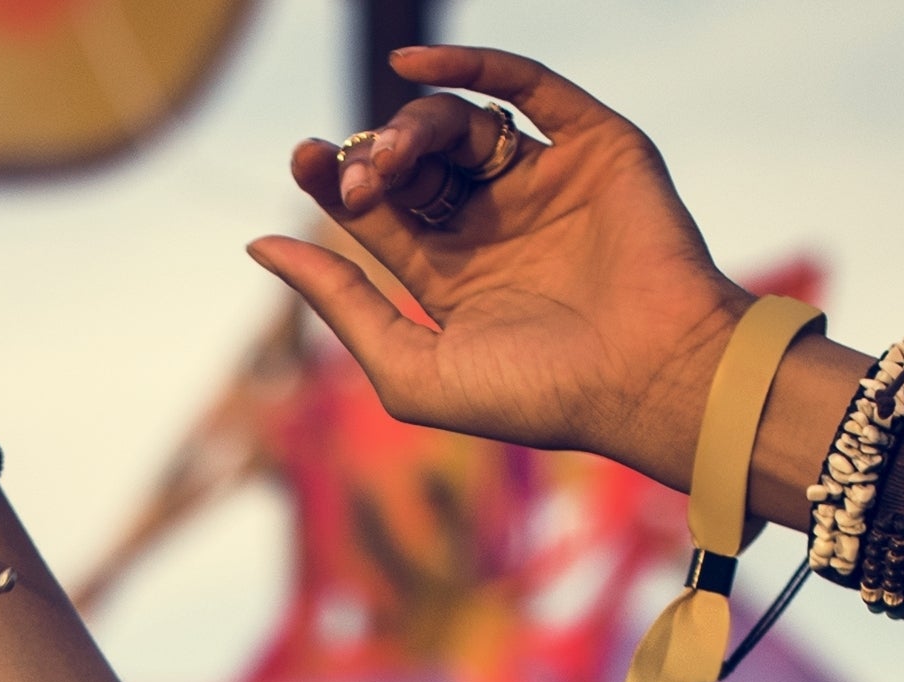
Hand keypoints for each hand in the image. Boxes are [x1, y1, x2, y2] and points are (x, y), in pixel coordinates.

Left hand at [256, 47, 752, 481]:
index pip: (380, 211)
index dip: (337, 180)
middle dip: (375, 159)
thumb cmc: (533, 396)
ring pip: (461, 123)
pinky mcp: (592, 145)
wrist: (644, 379)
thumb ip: (339, 303)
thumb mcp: (408, 365)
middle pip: (414, 163)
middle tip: (356, 175)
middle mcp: (496, 224)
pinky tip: (410, 64)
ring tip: (391, 157)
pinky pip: (527, 85)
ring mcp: (544, 180)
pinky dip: (472, 64)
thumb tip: (259, 246)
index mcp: (453, 277)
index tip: (304, 159)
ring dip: (414, 128)